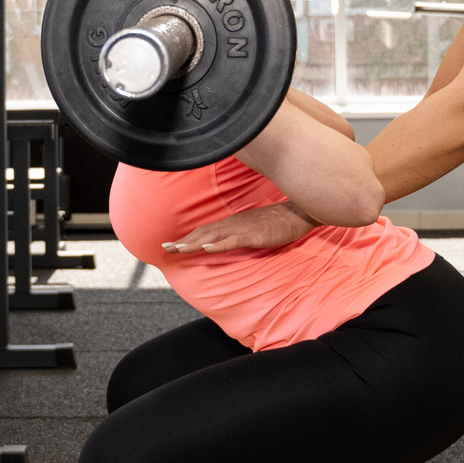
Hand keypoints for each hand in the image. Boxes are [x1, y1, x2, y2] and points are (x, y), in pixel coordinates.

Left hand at [162, 201, 316, 254]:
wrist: (299, 213)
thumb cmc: (278, 222)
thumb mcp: (254, 228)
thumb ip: (239, 235)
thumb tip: (225, 243)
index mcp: (233, 223)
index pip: (205, 230)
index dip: (187, 237)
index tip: (171, 244)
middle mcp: (233, 223)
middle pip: (203, 232)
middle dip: (183, 241)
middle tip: (164, 249)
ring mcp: (243, 228)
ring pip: (214, 236)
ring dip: (195, 243)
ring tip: (178, 249)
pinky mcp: (254, 235)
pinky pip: (234, 240)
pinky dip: (219, 244)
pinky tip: (208, 249)